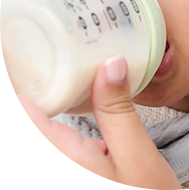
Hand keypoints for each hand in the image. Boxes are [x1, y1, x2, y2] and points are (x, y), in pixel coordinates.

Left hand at [0, 49, 180, 189]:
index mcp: (62, 164)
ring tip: (12, 73)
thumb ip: (118, 109)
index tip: (4, 48)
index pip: (13, 115)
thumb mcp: (139, 154)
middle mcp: (39, 178)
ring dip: (0, 105)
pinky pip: (12, 151)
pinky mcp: (44, 186)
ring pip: (0, 142)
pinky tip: (24, 106)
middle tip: (7, 55)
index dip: (1, 80)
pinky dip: (9, 122)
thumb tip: (111, 64)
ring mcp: (38, 186)